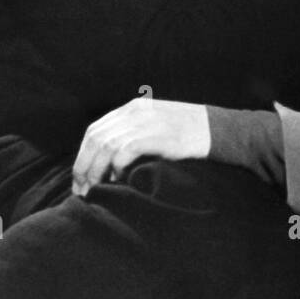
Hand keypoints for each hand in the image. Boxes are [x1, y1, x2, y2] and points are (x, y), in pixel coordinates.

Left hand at [71, 98, 209, 196]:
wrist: (219, 130)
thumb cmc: (189, 135)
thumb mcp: (157, 125)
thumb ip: (135, 133)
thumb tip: (108, 160)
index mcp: (133, 108)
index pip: (95, 130)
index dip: (82, 156)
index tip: (80, 178)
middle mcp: (135, 112)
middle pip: (95, 138)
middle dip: (83, 166)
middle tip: (82, 190)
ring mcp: (146, 122)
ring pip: (106, 145)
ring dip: (96, 171)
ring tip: (95, 190)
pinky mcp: (157, 136)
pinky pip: (124, 151)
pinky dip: (116, 167)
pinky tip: (118, 180)